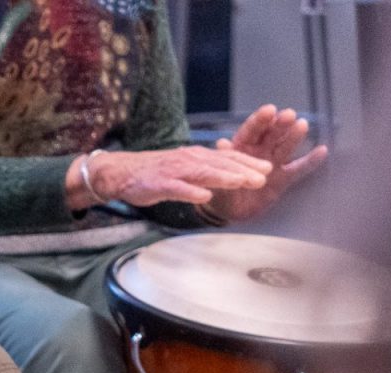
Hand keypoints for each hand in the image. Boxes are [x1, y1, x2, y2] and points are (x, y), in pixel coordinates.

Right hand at [73, 146, 272, 208]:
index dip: (248, 162)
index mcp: (196, 156)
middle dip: (244, 169)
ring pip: (204, 173)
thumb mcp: (184, 168)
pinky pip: (178, 189)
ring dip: (225, 177)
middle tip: (264, 176)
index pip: (227, 157)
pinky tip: (205, 198)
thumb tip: (228, 177)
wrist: (122, 172)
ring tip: (243, 182)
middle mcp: (189, 159)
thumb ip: (205, 172)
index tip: (268, 168)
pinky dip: (192, 192)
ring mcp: (175, 171)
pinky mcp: (160, 184)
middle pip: (221, 164)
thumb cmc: (154, 173)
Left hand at [203, 104, 328, 222]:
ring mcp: (273, 163)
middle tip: (289, 114)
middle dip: (279, 124)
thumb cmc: (220, 190)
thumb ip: (222, 161)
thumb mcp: (217, 176)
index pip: (251, 131)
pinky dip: (310, 161)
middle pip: (271, 135)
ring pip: (285, 147)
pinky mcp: (284, 179)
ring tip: (302, 125)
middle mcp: (260, 151)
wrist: (229, 212)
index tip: (270, 110)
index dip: (260, 120)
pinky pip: (298, 169)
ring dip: (293, 136)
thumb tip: (222, 143)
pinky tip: (322, 150)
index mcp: (242, 147)